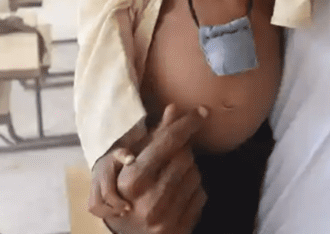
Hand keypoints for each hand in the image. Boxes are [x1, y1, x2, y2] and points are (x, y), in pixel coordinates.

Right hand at [88, 147, 135, 219]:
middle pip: (96, 204)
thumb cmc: (117, 158)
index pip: (107, 193)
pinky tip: (116, 211)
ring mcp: (91, 189)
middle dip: (111, 211)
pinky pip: (93, 208)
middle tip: (125, 211)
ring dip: (106, 213)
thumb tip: (131, 159)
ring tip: (121, 212)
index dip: (117, 202)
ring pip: (92, 207)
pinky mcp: (91, 195)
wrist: (105, 160)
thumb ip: (125, 156)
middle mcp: (94, 182)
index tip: (129, 207)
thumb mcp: (121, 153)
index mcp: (102, 173)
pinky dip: (103, 213)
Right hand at [104, 104, 207, 233]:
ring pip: (195, 175)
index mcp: (132, 180)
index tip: (201, 112)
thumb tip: (174, 108)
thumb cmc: (127, 191)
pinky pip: (200, 196)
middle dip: (183, 150)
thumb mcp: (133, 161)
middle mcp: (149, 202)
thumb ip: (155, 136)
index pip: (167, 143)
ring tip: (172, 175)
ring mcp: (166, 219)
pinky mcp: (180, 230)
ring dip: (189, 169)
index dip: (186, 123)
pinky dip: (194, 189)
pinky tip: (178, 192)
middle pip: (184, 157)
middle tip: (174, 153)